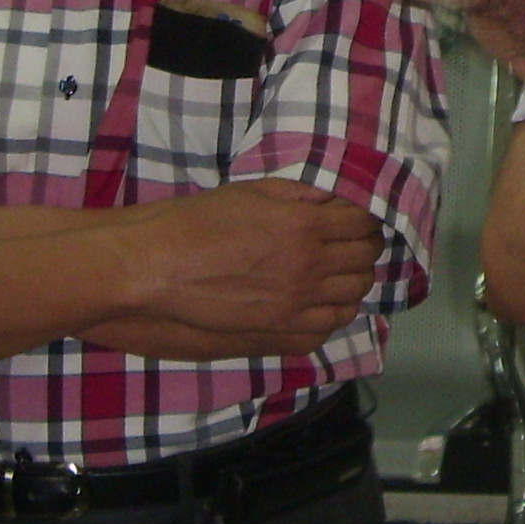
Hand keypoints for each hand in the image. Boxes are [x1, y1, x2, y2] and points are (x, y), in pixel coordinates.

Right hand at [108, 178, 382, 353]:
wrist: (157, 268)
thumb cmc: (199, 221)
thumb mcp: (253, 191)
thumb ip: (301, 194)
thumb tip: (334, 197)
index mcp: (305, 227)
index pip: (362, 223)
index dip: (367, 217)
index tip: (360, 215)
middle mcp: (309, 268)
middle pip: (364, 259)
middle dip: (365, 246)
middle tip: (357, 240)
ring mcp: (297, 305)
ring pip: (353, 295)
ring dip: (354, 279)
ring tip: (343, 270)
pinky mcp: (281, 332)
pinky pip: (329, 326)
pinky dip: (335, 311)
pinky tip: (326, 300)